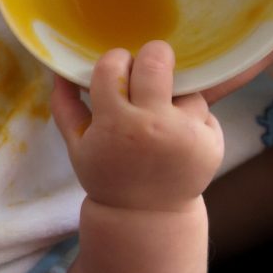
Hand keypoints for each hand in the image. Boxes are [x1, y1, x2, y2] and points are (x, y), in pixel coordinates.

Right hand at [50, 41, 222, 212]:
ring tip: (162, 118)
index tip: (117, 70)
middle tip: (149, 67)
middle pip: (157, 60)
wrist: (146, 216)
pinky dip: (192, 118)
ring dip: (174, 97)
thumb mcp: (78, 147)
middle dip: (152, 57)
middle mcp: (154, 125)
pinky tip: (178, 136)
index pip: (113, 66)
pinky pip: (204, 111)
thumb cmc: (108, 176)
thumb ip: (65, 106)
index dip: (114, 62)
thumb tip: (58, 71)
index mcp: (116, 124)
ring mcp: (188, 134)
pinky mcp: (213, 143)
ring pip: (187, 88)